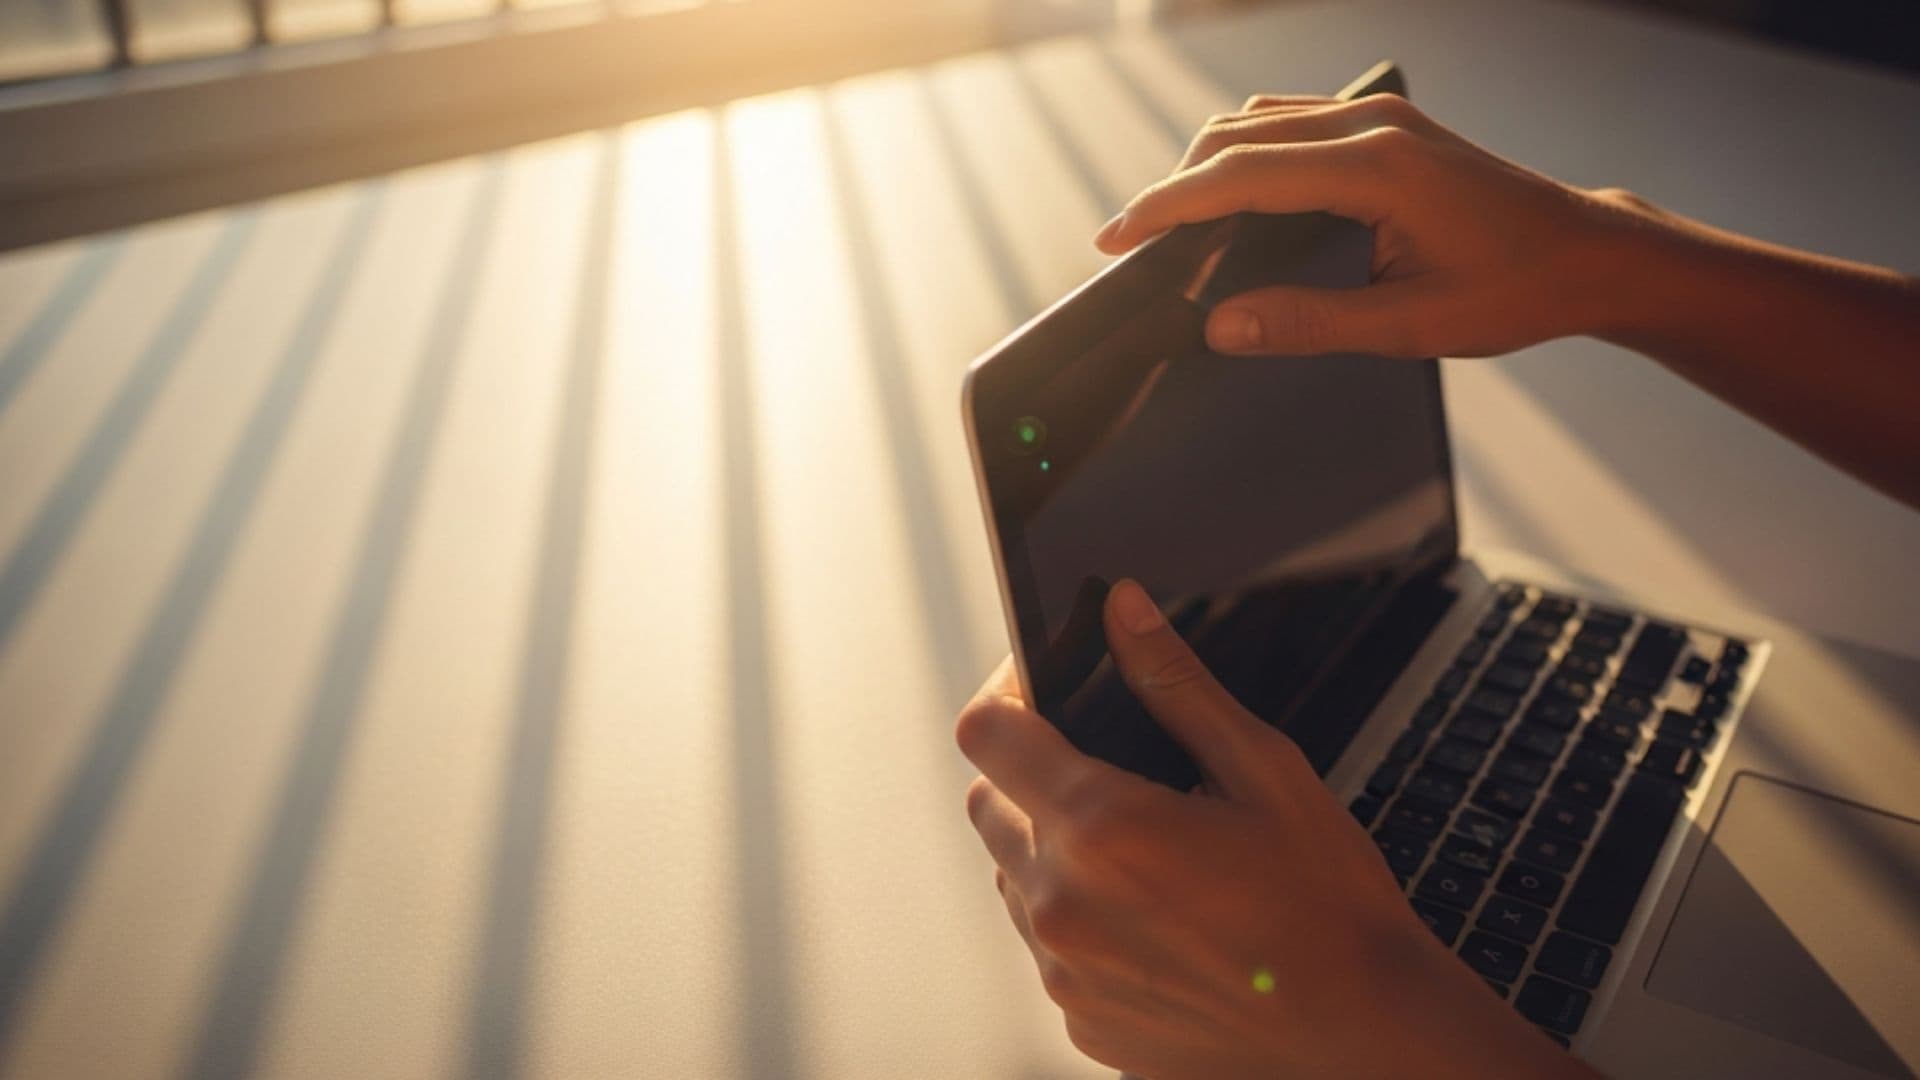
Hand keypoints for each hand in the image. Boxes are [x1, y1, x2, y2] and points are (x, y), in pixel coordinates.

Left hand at [956, 579, 1595, 1078]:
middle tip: (1114, 774)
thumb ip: (1176, 684)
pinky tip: (1156, 919)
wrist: (1363, 1035)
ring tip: (1146, 855)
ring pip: (1013, 877)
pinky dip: (1079, 921)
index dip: (1007, 695)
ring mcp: (1064, 972)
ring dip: (1051, 852)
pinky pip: (1047, 947)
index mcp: (1101, 827)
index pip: (986, 732)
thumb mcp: (1264, 771)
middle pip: (987, 802)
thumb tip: (1123, 611)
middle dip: (1032, 773)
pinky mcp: (1078, 1020)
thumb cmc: (1328, 906)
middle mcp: (1062, 904)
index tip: (1039, 689)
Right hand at [1093, 92, 1648, 358]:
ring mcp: (1382, 118)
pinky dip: (1247, 153)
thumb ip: (1308, 323)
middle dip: (1174, 187)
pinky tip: (1233, 197)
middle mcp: (1374, 126)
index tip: (1116, 237)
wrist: (1588, 253)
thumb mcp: (1408, 325)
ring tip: (1172, 225)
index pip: (1241, 177)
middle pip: (1237, 136)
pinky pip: (1292, 121)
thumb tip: (1220, 326)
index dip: (1167, 208)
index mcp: (1378, 169)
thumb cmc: (1514, 290)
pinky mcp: (1387, 126)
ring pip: (1260, 121)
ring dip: (1208, 166)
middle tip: (1130, 242)